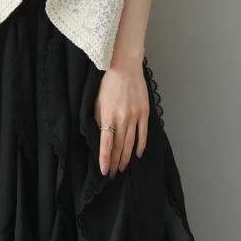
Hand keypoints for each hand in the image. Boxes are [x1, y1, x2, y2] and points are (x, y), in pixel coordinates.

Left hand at [94, 58, 149, 176]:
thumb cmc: (107, 83)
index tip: (104, 171)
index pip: (106, 144)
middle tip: (112, 173)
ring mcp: (135, 116)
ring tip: (122, 168)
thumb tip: (101, 138)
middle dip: (115, 162)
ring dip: (126, 158)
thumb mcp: (96, 103)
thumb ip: (99, 121)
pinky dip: (140, 146)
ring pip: (130, 143)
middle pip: (119, 146)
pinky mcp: (144, 112)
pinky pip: (143, 133)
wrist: (125, 66)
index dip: (105, 159)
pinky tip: (136, 155)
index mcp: (108, 116)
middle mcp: (123, 119)